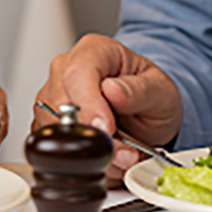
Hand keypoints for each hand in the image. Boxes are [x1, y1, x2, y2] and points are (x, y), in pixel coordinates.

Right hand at [35, 33, 181, 181]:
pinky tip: (109, 158)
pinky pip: (58, 147)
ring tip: (124, 155)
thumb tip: (113, 90)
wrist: (145, 111)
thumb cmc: (150, 92)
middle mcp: (66, 69)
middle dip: (94, 136)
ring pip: (57, 130)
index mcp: (93, 51)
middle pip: (62, 104)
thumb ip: (141, 90)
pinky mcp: (50, 123)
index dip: (88, 104)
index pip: (77, 73)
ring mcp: (53, 96)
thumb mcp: (161, 89)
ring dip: (92, 152)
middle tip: (125, 151)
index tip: (106, 128)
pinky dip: (86, 160)